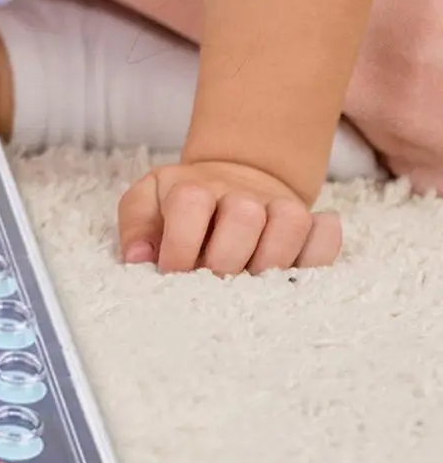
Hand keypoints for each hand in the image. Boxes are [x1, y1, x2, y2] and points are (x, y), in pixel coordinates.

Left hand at [117, 160, 341, 273]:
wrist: (227, 179)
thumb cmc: (179, 203)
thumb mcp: (146, 202)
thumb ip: (136, 226)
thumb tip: (138, 259)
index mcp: (193, 187)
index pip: (190, 204)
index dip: (181, 246)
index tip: (172, 273)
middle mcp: (239, 193)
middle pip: (244, 215)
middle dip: (225, 259)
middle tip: (212, 283)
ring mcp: (277, 205)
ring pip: (290, 223)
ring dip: (270, 260)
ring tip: (250, 283)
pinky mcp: (308, 223)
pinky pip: (326, 236)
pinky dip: (319, 253)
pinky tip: (295, 271)